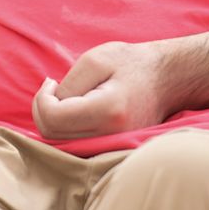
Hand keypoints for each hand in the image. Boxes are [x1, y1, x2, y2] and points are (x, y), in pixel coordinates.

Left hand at [31, 41, 172, 140]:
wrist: (166, 79)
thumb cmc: (130, 63)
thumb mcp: (95, 60)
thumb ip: (68, 85)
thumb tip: (50, 105)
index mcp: (108, 110)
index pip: (54, 118)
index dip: (42, 99)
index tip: (52, 82)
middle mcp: (111, 136)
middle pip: (53, 136)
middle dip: (43, 110)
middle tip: (53, 87)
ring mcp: (114, 147)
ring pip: (61, 145)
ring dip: (53, 120)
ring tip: (63, 97)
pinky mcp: (112, 150)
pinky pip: (75, 146)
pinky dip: (65, 129)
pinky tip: (72, 110)